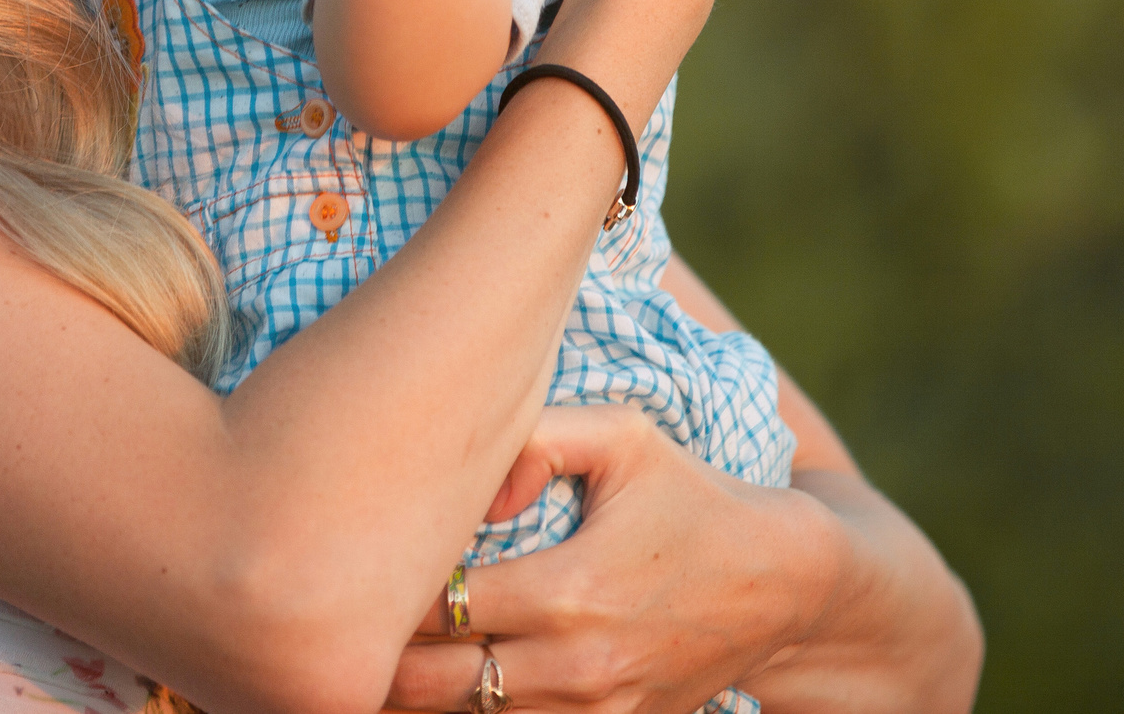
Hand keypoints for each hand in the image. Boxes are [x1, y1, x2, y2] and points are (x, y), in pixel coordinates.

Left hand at [386, 408, 830, 713]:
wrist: (783, 587)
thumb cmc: (690, 499)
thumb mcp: (624, 438)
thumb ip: (538, 437)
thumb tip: (472, 480)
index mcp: (567, 590)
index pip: (434, 607)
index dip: (383, 587)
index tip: (357, 556)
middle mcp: (573, 666)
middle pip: (426, 687)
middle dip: (378, 653)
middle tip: (340, 610)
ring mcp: (591, 712)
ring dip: (415, 690)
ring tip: (374, 648)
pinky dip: (469, 711)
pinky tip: (442, 675)